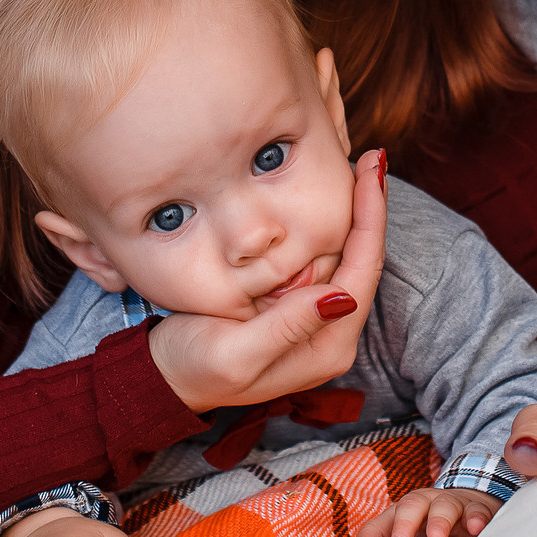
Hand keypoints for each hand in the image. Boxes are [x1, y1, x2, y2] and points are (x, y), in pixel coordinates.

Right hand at [149, 149, 387, 412]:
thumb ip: (286, 327)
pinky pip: (316, 259)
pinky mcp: (293, 306)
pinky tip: (318, 196)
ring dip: (348, 212)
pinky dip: (321, 225)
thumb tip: (339, 296)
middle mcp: (329, 332)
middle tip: (370, 158)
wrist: (163, 378)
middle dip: (366, 208)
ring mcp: (313, 319)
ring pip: (341, 255)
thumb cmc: (192, 369)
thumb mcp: (235, 353)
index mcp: (326, 346)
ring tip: (354, 166)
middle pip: (361, 259)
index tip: (374, 171)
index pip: (363, 271)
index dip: (371, 218)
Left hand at [351, 484, 500, 536]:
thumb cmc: (434, 526)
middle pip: (414, 503)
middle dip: (406, 521)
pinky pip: (480, 512)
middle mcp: (429, 503)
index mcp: (408, 511)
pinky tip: (477, 530)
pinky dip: (478, 518)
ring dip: (440, 519)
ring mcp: (456, 506)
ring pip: (447, 505)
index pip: (385, 519)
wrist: (476, 511)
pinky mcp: (481, 512)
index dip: (373, 534)